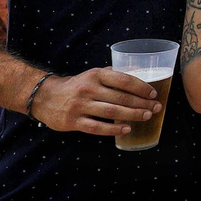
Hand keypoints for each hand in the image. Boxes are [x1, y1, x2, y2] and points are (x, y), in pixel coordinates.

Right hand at [32, 67, 159, 135]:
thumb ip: (113, 74)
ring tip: (146, 117)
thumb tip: (139, 71)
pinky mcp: (73, 121)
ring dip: (132, 115)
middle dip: (141, 104)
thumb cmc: (76, 85)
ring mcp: (80, 105)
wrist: (45, 96)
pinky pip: (97, 127)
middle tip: (155, 108)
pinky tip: (126, 129)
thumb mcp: (93, 74)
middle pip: (121, 97)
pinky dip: (114, 130)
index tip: (153, 94)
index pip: (124, 80)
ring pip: (112, 112)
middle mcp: (89, 88)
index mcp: (96, 75)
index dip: (141, 87)